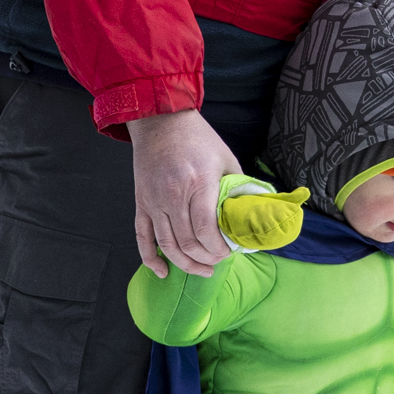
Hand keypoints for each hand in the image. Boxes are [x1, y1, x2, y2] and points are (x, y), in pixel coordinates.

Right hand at [128, 109, 239, 276]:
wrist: (160, 121)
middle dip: (206, 259)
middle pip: (188, 243)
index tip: (229, 253)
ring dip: (185, 264)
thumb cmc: (196, 138)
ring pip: (168, 245)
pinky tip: (163, 272)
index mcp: (198, 183)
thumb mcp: (226, 158)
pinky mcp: (141, 202)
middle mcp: (173, 195)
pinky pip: (143, 237)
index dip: (219, 250)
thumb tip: (252, 212)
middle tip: (218, 262)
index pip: (206, 230)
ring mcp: (154, 200)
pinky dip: (151, 259)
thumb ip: (238, 186)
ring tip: (200, 270)